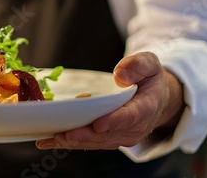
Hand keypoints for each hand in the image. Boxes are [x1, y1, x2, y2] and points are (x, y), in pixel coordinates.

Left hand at [36, 51, 184, 149]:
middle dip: (85, 135)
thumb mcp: (149, 63)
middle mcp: (134, 127)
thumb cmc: (148, 78)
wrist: (154, 97)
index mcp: (145, 107)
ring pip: (96, 141)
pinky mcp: (110, 139)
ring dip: (74, 141)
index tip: (98, 124)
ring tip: (52, 139)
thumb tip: (120, 74)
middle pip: (107, 134)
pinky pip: (90, 142)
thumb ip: (137, 65)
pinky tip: (51, 142)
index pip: (130, 116)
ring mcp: (121, 136)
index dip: (113, 121)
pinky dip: (71, 142)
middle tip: (64, 135)